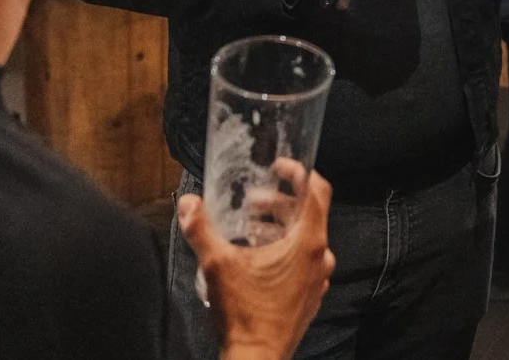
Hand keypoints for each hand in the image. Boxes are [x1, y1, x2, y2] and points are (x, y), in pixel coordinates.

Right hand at [179, 166, 335, 359]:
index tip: (281, 167)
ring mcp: (318, 277)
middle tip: (254, 202)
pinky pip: (304, 261)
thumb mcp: (217, 264)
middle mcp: (320, 257)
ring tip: (251, 228)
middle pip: (308, 214)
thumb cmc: (244, 313)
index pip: (318, 191)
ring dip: (281, 227)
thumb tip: (188, 204)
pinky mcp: (310, 294)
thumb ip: (201, 229)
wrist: (256, 358)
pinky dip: (285, 250)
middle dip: (280, 202)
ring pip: (305, 238)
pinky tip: (258, 257)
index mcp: (308, 242)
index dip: (301, 172)